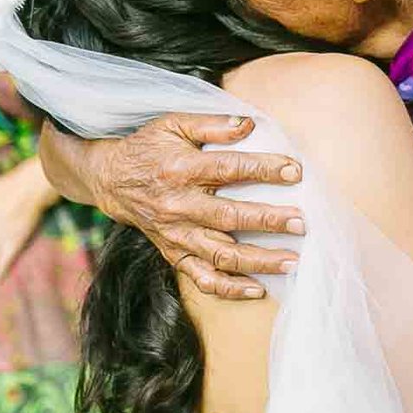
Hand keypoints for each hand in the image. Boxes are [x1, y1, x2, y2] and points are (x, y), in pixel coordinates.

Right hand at [71, 113, 304, 298]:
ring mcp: (176, 234)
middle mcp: (179, 206)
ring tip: (292, 261)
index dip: (264, 169)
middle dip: (268, 221)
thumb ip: (212, 124)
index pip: (228, 169)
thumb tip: (250, 123)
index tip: (295, 171)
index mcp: (181, 170)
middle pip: (229, 217)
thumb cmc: (149, 147)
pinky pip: (202, 278)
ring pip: (221, 254)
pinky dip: (230, 288)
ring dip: (258, 261)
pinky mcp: (173, 253)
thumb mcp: (174, 123)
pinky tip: (258, 289)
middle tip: (301, 223)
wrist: (112, 179)